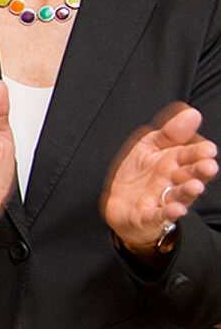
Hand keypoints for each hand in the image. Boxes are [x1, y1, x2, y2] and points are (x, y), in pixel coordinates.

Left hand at [103, 103, 217, 250]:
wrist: (120, 203)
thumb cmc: (140, 173)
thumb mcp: (149, 146)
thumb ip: (170, 132)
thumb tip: (192, 113)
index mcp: (174, 162)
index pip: (190, 155)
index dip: (199, 153)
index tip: (208, 149)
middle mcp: (173, 181)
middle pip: (189, 175)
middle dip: (199, 171)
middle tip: (209, 166)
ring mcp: (162, 200)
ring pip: (178, 195)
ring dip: (188, 191)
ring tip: (195, 186)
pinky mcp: (149, 216)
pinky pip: (159, 215)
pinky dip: (168, 213)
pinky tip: (177, 209)